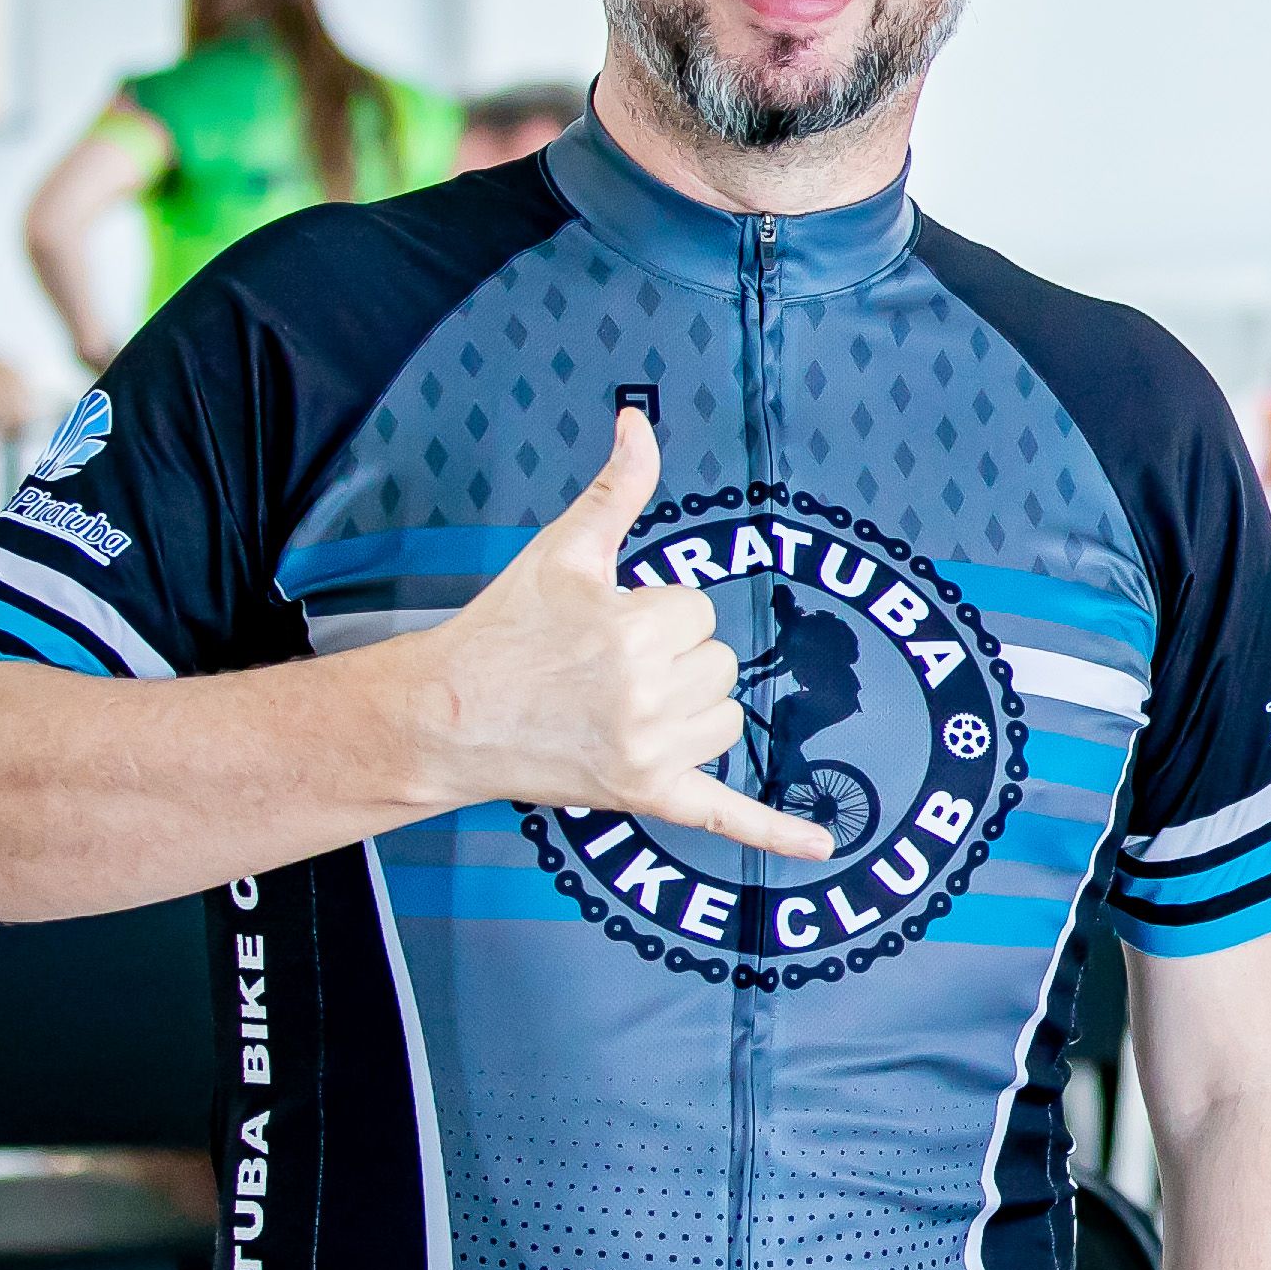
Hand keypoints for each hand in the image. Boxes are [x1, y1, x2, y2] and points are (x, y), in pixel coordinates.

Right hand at [395, 407, 831, 857]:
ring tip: (620, 706)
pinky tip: (824, 847)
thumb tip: (639, 422)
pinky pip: (727, 814)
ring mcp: (647, 750)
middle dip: (673, 660)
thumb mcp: (563, 550)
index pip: (699, 611)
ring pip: (728, 719)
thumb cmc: (505, 629)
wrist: (447, 715)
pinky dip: (776, 833)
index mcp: (633, 628)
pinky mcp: (645, 795)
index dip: (656, 614)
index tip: (604, 627)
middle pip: (719, 664)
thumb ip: (617, 489)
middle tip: (603, 669)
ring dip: (692, 710)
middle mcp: (646, 693)